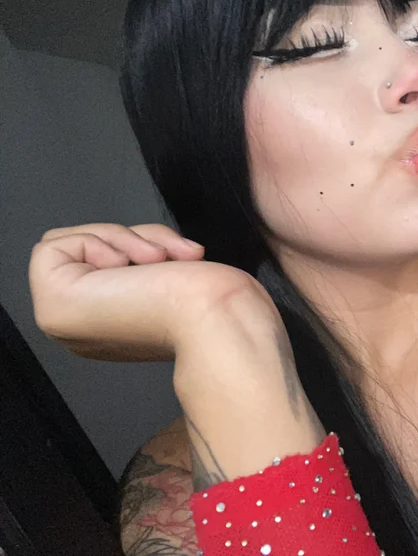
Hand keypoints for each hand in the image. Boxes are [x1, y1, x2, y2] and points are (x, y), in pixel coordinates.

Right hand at [28, 223, 278, 361]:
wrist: (216, 316)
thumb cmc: (209, 299)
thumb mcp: (167, 276)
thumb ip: (140, 268)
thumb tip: (137, 255)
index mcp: (109, 328)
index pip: (100, 261)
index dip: (139, 243)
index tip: (174, 258)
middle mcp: (81, 329)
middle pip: (84, 248)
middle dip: (133, 237)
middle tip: (163, 257)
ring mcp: (62, 320)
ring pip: (71, 243)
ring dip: (123, 239)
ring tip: (154, 261)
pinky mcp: (52, 304)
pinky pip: (53, 246)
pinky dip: (95, 242)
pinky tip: (125, 268)